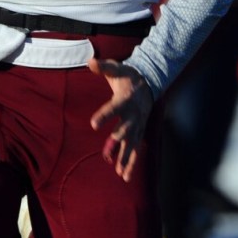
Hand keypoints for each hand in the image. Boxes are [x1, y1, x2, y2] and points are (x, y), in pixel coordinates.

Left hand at [88, 58, 153, 182]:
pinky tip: (124, 176)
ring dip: (125, 157)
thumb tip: (89, 61)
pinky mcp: (139, 131)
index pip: (114, 108)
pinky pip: (136, 149)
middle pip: (125, 129)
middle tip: (106, 153)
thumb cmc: (127, 76)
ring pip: (132, 143)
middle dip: (116, 141)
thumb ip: (103, 66)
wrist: (148, 82)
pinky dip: (131, 163)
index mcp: (126, 98)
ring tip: (119, 173)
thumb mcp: (116, 67)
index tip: (93, 124)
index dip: (104, 115)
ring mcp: (138, 124)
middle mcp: (134, 114)